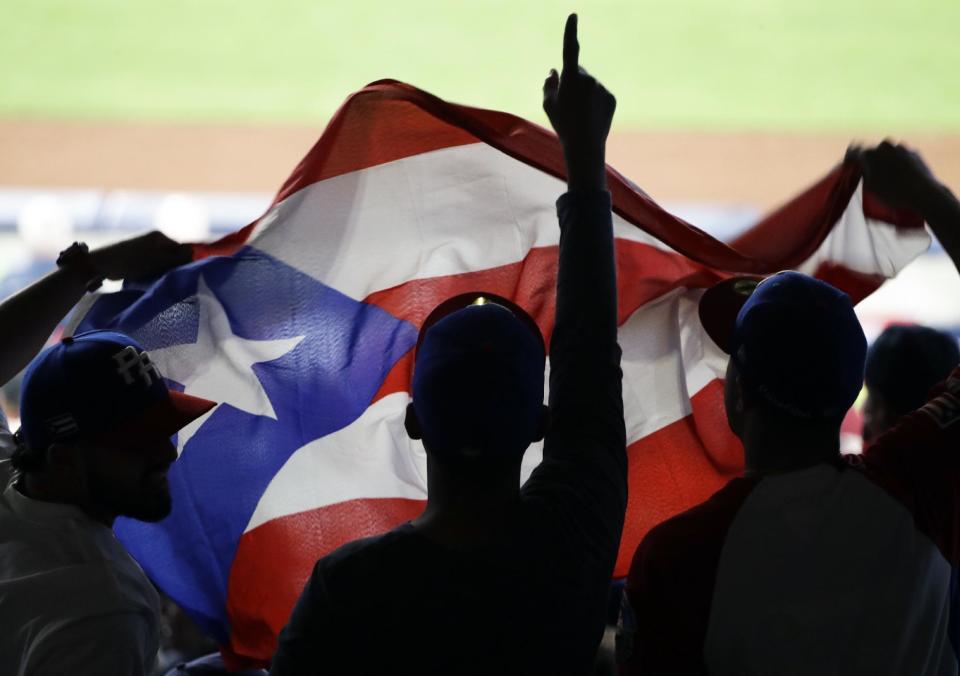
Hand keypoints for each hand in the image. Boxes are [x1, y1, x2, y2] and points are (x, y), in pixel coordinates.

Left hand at [89, 231, 192, 280]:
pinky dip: (155, 272)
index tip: (185, 273)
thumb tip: (194, 254)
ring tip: (160, 278)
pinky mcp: (139, 258)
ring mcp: (147, 248)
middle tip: (171, 277)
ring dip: (164, 271)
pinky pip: (154, 265)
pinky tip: (151, 278)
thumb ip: (177, 257)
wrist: (103, 264)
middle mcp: (155, 240)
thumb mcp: (158, 260)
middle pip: (174, 255)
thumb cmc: (132, 260)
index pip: (182, 248)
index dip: (186, 260)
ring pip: (164, 262)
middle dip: (175, 266)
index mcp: (161, 236)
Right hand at [543, 14, 615, 191]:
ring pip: (590, 85)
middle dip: (572, 82)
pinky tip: (591, 117)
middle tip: (568, 105)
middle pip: (578, 73)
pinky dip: (595, 102)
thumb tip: (553, 71)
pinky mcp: (611, 97)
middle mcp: (589, 78)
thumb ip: (548, 84)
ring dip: (584, 94)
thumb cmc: (563, 125)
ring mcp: (602, 87)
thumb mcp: (548, 105)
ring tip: (580, 115)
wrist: (585, 147)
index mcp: (571, 78)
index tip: (574, 16)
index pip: (570, 49)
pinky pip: (600, 94)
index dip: (570, 31)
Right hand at [846, 140, 942, 215]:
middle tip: (871, 175)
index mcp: (869, 154)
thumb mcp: (871, 187)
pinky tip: (903, 175)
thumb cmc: (893, 193)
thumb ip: (863, 173)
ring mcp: (901, 147)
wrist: (923, 194)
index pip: (853, 151)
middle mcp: (884, 146)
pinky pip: (902, 155)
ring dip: (886, 160)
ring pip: (888, 152)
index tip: (849, 166)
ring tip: (890, 177)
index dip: (849, 159)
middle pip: (872, 151)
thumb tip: (862, 168)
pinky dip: (900, 162)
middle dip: (870, 160)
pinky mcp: (914, 152)